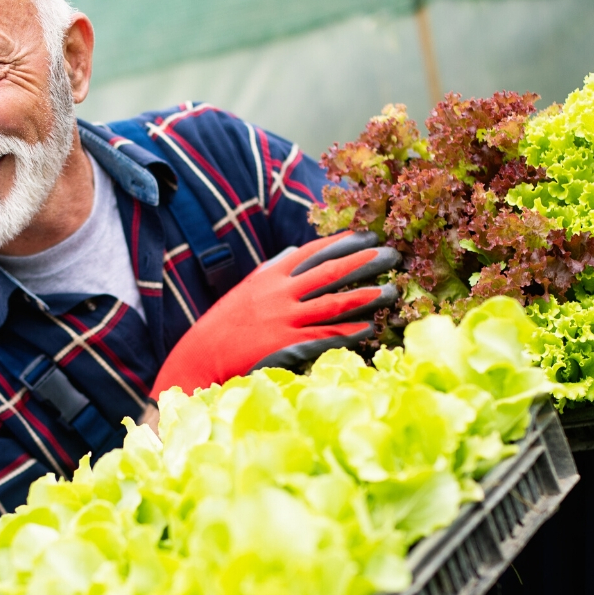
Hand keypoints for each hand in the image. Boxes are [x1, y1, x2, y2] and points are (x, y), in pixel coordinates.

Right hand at [152, 231, 399, 395]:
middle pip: (330, 273)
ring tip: (391, 292)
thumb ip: (271, 270)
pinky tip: (369, 328)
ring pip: (333, 304)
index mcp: (271, 277)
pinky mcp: (285, 346)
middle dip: (365, 262)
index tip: (369, 235)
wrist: (199, 359)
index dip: (344, 243)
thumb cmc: (223, 326)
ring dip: (365, 297)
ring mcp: (283, 320)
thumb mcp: (245, 290)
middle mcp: (279, 294)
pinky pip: (324, 337)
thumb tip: (292, 252)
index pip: (313, 253)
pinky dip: (348, 332)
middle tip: (393, 255)